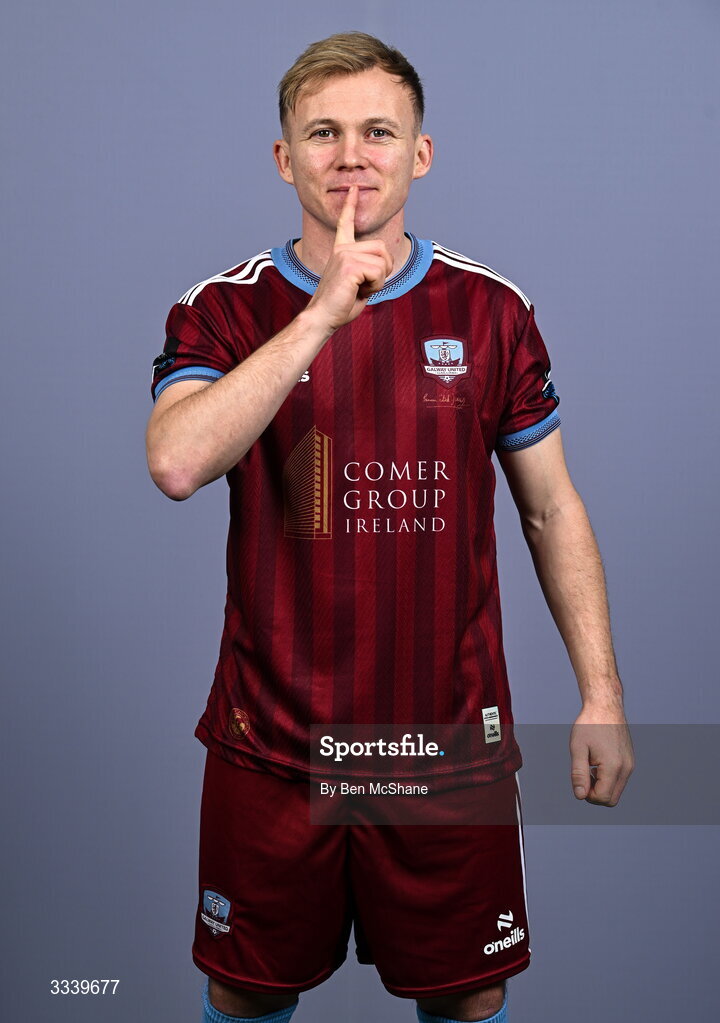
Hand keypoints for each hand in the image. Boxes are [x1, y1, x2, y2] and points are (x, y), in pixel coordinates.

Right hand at [304, 184, 393, 334]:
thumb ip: (367, 269)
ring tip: (360, 289)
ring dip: (379, 281)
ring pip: (383, 262)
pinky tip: (359, 292)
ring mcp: (345, 255)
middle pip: (382, 248)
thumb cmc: (339, 305)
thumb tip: (382, 264)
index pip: (346, 223)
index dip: (350, 205)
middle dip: (384, 270)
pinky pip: (379, 273)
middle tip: (367, 285)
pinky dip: (375, 287)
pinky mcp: (349, 265)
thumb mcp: (357, 283)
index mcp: (341, 251)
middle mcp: (342, 249)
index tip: (353, 188)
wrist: (323, 317)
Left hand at [569, 701, 634, 806]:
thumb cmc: (589, 725)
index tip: (579, 778)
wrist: (605, 706)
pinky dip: (607, 779)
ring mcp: (630, 765)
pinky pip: (619, 780)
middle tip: (583, 775)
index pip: (603, 798)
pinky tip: (596, 763)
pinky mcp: (630, 761)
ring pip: (616, 791)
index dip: (587, 795)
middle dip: (595, 794)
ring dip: (601, 786)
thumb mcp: (578, 748)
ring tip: (589, 766)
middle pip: (611, 800)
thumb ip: (579, 774)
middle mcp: (626, 768)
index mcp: (613, 766)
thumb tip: (580, 796)